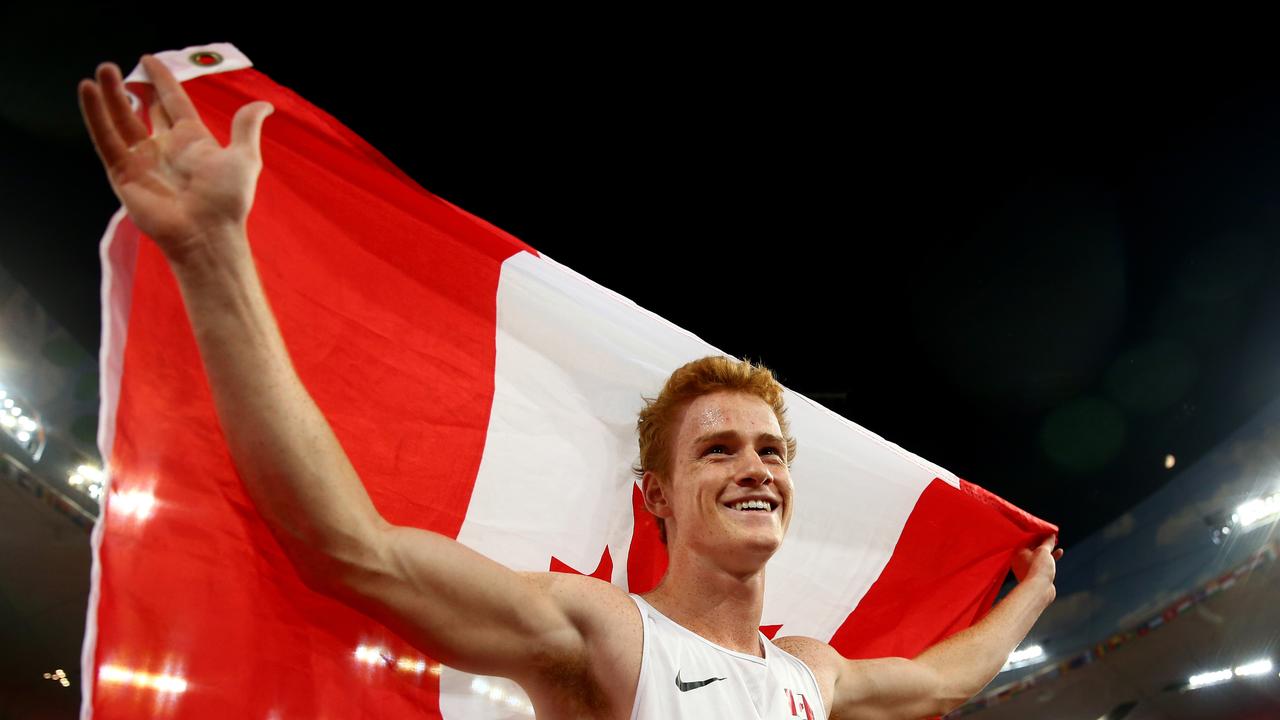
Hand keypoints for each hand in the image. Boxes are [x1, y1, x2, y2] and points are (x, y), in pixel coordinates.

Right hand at [78, 55, 272, 262]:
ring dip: (110, 95)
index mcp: (192, 140)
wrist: (206, 232)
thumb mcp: (244, 157)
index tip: (149, 60)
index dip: (162, 81)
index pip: (172, 102)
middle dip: (131, 88)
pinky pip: (106, 139)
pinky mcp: (123, 172)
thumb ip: (246, 128)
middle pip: (143, 109)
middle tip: (118, 67)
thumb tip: (264, 105)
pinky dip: (95, 115)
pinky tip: (89, 91)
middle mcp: (165, 147)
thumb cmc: (228, 199)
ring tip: (103, 69)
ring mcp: (142, 159)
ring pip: (121, 119)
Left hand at [1011, 535, 1061, 585]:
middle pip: (1032, 547)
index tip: (1048, 530)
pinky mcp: (1034, 575)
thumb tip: (1051, 535)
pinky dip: (1050, 558)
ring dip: (1048, 549)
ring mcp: (1027, 568)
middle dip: (1043, 542)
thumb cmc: (1038, 569)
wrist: (1039, 590)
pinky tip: (1060, 552)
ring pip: (1038, 555)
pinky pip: (1042, 563)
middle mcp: (1020, 560)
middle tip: (1052, 536)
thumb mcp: (1044, 551)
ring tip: (1056, 543)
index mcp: (1018, 552)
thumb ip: (1047, 542)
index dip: (1038, 533)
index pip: (1027, 539)